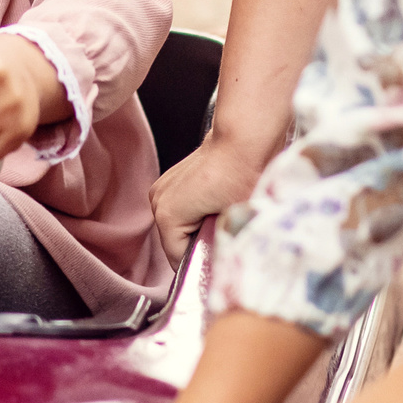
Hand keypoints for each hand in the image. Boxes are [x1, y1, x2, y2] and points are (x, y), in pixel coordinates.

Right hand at [148, 129, 277, 260]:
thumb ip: (221, 249)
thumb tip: (222, 265)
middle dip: (201, 244)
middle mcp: (158, 201)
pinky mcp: (171, 180)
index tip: (223, 255)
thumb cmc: (243, 174)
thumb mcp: (234, 222)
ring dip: (199, 228)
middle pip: (177, 243)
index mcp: (167, 216)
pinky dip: (198, 213)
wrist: (245, 138)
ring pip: (180, 227)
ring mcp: (162, 189)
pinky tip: (217, 203)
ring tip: (223, 216)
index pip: (179, 261)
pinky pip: (183, 210)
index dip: (204, 262)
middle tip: (227, 233)